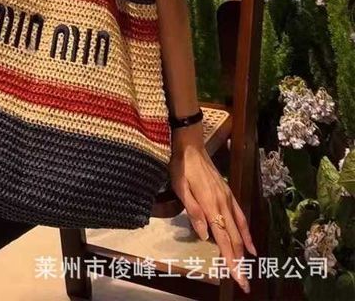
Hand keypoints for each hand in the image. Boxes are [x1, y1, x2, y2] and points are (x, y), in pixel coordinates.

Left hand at [168, 122, 256, 294]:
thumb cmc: (181, 168)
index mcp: (211, 205)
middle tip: (244, 282)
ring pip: (239, 229)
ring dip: (243, 249)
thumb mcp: (181, 188)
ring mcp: (227, 198)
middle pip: (233, 238)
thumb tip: (204, 234)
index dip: (231, 260)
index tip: (238, 277)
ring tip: (248, 267)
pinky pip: (240, 216)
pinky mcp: (228, 193)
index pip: (223, 238)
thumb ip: (193, 211)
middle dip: (239, 261)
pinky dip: (245, 232)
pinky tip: (249, 243)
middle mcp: (223, 204)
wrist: (191, 147)